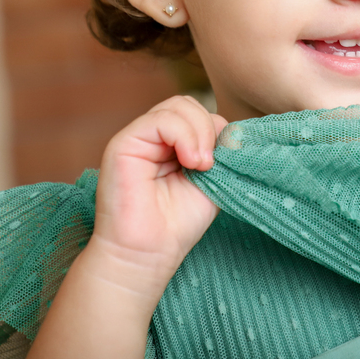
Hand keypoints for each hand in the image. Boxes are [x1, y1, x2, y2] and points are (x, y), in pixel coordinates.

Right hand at [89, 95, 227, 297]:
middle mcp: (153, 137)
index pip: (200, 113)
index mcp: (172, 144)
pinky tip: (190, 162)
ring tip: (201, 165)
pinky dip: (184, 135)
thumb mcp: (212, 181)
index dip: (217, 131)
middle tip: (210, 164)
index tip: (224, 162)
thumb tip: (236, 130)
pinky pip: (160, 120)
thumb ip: (220, 152)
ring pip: (177, 106)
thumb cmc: (178, 224)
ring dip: (199, 132)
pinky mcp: (123, 143)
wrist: (148, 254)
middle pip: (188, 104)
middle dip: (209, 128)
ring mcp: (138, 137)